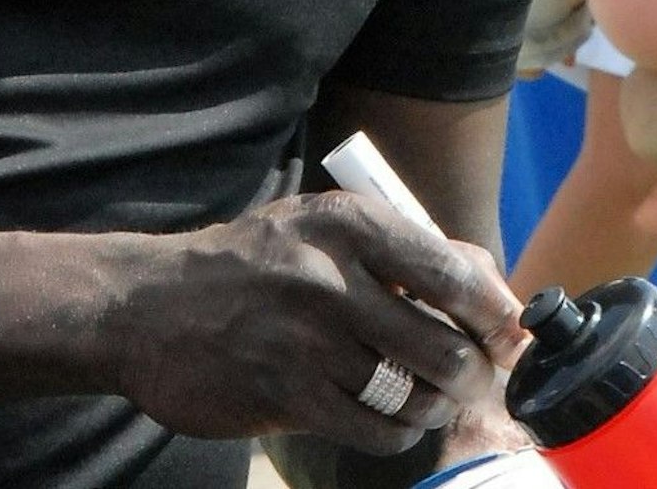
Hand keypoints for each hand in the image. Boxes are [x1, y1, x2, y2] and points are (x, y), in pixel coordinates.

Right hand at [109, 191, 526, 457]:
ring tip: (423, 396)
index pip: (454, 273)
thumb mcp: (318, 229)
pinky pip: (376, 429)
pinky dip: (393, 430)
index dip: (496, 315)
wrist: (148, 307)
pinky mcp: (288, 395)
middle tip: (467, 378)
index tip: (509, 336)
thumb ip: (402, 249)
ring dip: (432, 406)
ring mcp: (308, 341)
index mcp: (346, 225)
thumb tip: (491, 284)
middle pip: (447, 347)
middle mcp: (331, 277)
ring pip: (417, 395)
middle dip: (471, 374)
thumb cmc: (251, 265)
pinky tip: (382, 414)